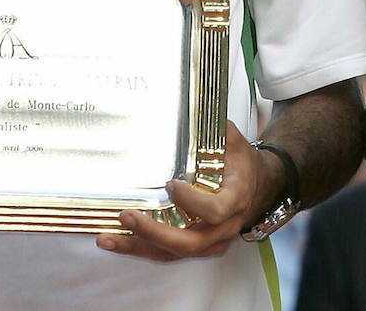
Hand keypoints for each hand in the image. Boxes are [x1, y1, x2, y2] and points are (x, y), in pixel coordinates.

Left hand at [96, 122, 272, 261]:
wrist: (258, 187)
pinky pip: (167, 255)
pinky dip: (140, 249)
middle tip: (128, 216)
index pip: (215, 210)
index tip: (170, 184)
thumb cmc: (241, 163)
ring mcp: (210, 242)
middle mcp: (224, 228)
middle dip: (155, 232)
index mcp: (235, 199)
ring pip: (174, 254)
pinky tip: (115, 241)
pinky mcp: (196, 249)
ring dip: (139, 247)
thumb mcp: (233, 141)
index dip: (193, 202)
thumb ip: (213, 130)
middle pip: (190, 242)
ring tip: (108, 238)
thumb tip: (188, 111)